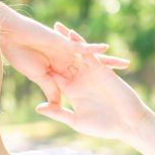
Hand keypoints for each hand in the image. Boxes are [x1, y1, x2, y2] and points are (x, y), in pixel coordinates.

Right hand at [0, 1, 128, 105]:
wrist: (11, 37)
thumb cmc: (20, 57)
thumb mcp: (39, 78)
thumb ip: (51, 91)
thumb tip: (57, 107)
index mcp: (60, 72)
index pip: (80, 83)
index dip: (92, 90)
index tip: (105, 100)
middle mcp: (67, 61)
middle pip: (92, 70)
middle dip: (107, 76)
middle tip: (123, 86)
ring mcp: (67, 51)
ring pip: (92, 58)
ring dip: (108, 61)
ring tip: (126, 64)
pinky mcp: (63, 43)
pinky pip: (80, 46)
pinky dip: (91, 49)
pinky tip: (105, 51)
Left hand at [33, 22, 153, 141]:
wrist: (127, 123)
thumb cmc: (103, 127)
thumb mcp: (76, 120)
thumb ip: (58, 113)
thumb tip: (38, 107)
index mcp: (71, 91)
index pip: (53, 76)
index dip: (40, 66)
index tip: (26, 55)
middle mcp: (79, 80)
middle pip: (62, 60)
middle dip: (51, 48)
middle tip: (38, 34)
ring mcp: (90, 74)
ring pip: (75, 54)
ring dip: (66, 40)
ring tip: (55, 27)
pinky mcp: (101, 70)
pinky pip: (89, 54)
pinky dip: (82, 44)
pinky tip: (72, 35)